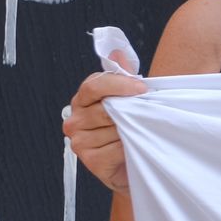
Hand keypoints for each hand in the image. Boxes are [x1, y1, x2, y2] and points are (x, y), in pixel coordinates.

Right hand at [62, 49, 145, 193]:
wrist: (133, 166)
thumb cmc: (129, 132)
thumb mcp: (129, 102)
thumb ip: (122, 78)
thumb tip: (117, 53)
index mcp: (81, 102)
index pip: (92, 86)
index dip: (117, 84)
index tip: (141, 88)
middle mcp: (74, 120)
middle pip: (104, 108)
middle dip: (130, 110)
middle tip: (145, 114)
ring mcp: (79, 141)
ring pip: (113, 129)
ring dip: (132, 131)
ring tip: (139, 134)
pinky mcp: (90, 161)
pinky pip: (116, 148)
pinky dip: (130, 148)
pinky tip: (133, 150)